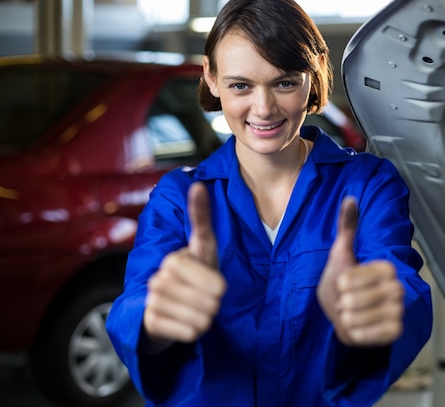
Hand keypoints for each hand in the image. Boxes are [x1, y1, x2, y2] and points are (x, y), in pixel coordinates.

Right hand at [142, 182, 226, 352]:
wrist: (169, 305)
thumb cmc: (193, 273)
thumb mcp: (202, 246)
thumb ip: (201, 218)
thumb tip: (198, 184)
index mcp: (174, 260)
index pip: (218, 286)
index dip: (220, 288)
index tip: (211, 283)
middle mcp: (159, 280)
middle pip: (211, 304)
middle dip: (213, 304)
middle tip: (202, 297)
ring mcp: (152, 302)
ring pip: (201, 320)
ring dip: (204, 318)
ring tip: (194, 308)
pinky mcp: (151, 323)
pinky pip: (190, 334)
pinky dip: (193, 332)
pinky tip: (184, 321)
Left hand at [317, 197, 404, 346]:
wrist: (345, 312)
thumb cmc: (343, 282)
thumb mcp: (341, 252)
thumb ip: (347, 226)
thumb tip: (349, 198)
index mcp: (388, 268)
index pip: (358, 276)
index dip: (344, 281)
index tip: (344, 282)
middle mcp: (398, 288)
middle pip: (355, 298)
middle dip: (342, 301)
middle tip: (347, 301)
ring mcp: (398, 311)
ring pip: (358, 317)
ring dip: (346, 318)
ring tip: (351, 313)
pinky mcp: (395, 331)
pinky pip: (368, 334)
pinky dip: (355, 332)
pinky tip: (357, 327)